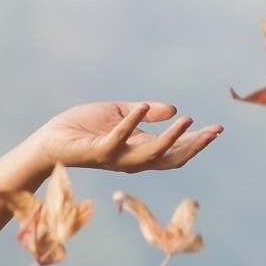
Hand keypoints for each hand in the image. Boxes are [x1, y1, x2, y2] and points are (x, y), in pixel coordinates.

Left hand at [28, 101, 219, 174]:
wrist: (48, 140)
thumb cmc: (82, 128)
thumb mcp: (120, 114)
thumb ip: (145, 112)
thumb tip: (173, 110)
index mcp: (139, 149)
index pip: (175, 150)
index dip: (196, 142)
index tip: (217, 129)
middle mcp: (132, 159)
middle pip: (171, 158)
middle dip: (194, 146)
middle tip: (215, 130)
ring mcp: (115, 157)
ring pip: (150, 155)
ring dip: (171, 139)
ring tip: (188, 120)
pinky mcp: (97, 152)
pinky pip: (117, 139)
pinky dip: (131, 124)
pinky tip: (142, 106)